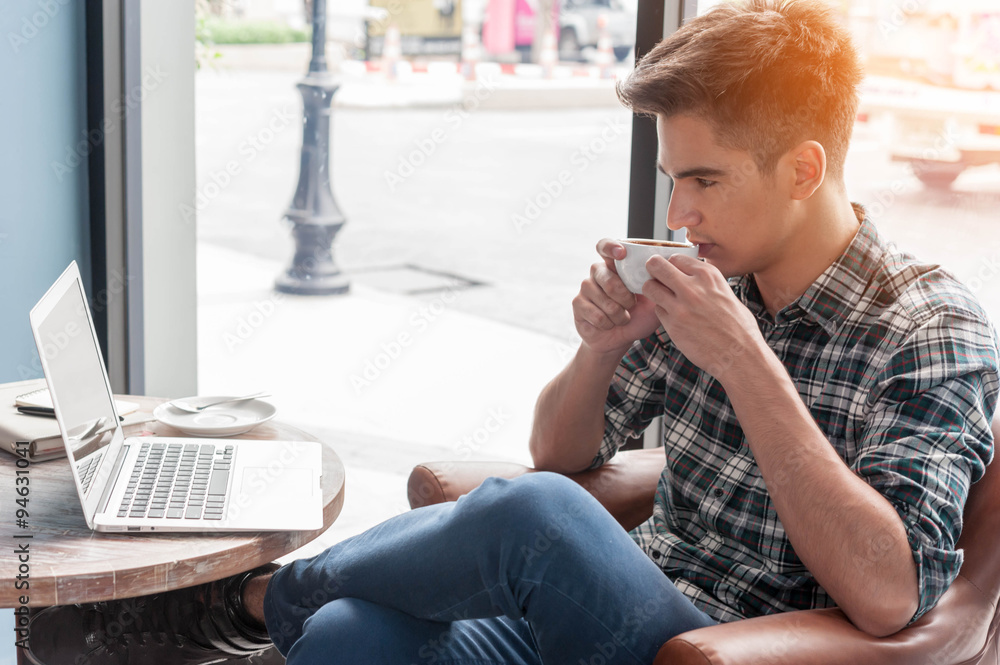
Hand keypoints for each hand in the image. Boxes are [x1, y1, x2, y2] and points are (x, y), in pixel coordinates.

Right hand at [572, 239, 661, 354]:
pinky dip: (608, 324)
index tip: (621, 253)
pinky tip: (610, 324)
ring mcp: (586, 287)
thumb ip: (657, 284)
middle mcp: (598, 272)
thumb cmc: (638, 316)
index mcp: (615, 265)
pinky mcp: (578, 304)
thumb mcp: (654, 300)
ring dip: (619, 314)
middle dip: (625, 298)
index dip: (610, 247)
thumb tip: (665, 268)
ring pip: (603, 300)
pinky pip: (596, 315)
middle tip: (631, 306)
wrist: (620, 339)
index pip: (605, 246)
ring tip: (622, 317)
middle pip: (608, 279)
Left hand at [642, 254, 763, 378]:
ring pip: (650, 288)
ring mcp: (679, 306)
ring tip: (661, 297)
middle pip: (656, 266)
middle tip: (654, 277)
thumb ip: (706, 283)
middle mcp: (692, 287)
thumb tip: (690, 276)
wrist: (740, 356)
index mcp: (708, 275)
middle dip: (653, 269)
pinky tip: (674, 317)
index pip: (676, 257)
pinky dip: (662, 311)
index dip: (671, 264)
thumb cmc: (738, 326)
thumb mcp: (727, 293)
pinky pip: (658, 310)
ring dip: (652, 291)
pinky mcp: (672, 325)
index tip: (671, 271)